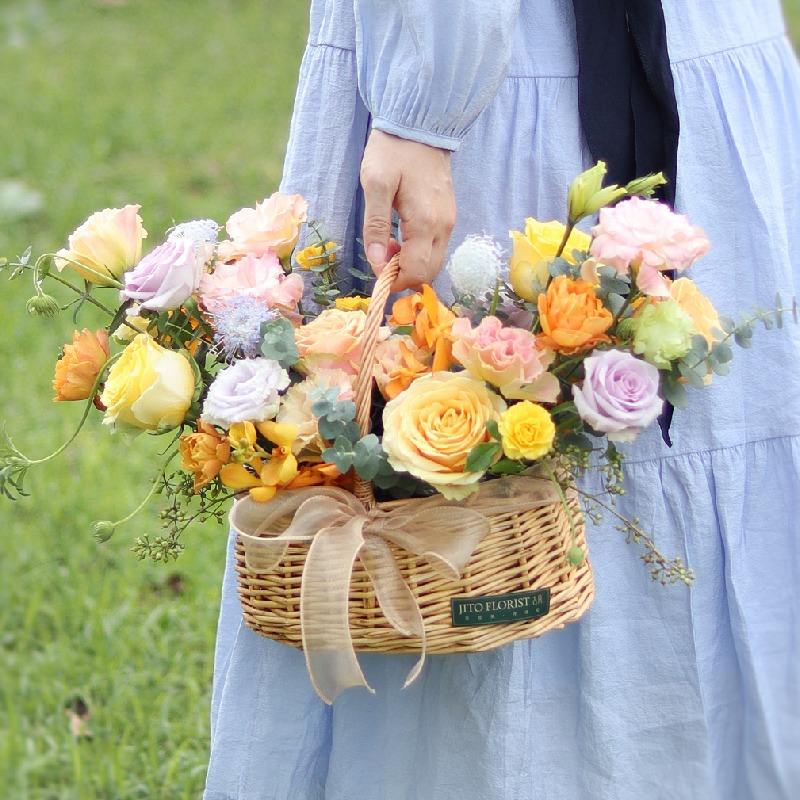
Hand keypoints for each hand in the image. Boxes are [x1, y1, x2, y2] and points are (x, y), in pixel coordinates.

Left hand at [360, 130, 456, 291]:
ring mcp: (449, 221)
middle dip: (404, 275)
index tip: (376, 272)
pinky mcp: (448, 215)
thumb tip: (376, 262)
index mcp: (425, 223)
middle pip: (428, 272)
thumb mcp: (375, 184)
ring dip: (411, 264)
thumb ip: (375, 225)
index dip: (395, 280)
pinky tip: (400, 235)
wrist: (421, 124)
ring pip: (434, 261)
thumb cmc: (394, 150)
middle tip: (381, 257)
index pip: (415, 271)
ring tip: (388, 244)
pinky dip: (418, 252)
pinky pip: (436, 247)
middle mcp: (443, 227)